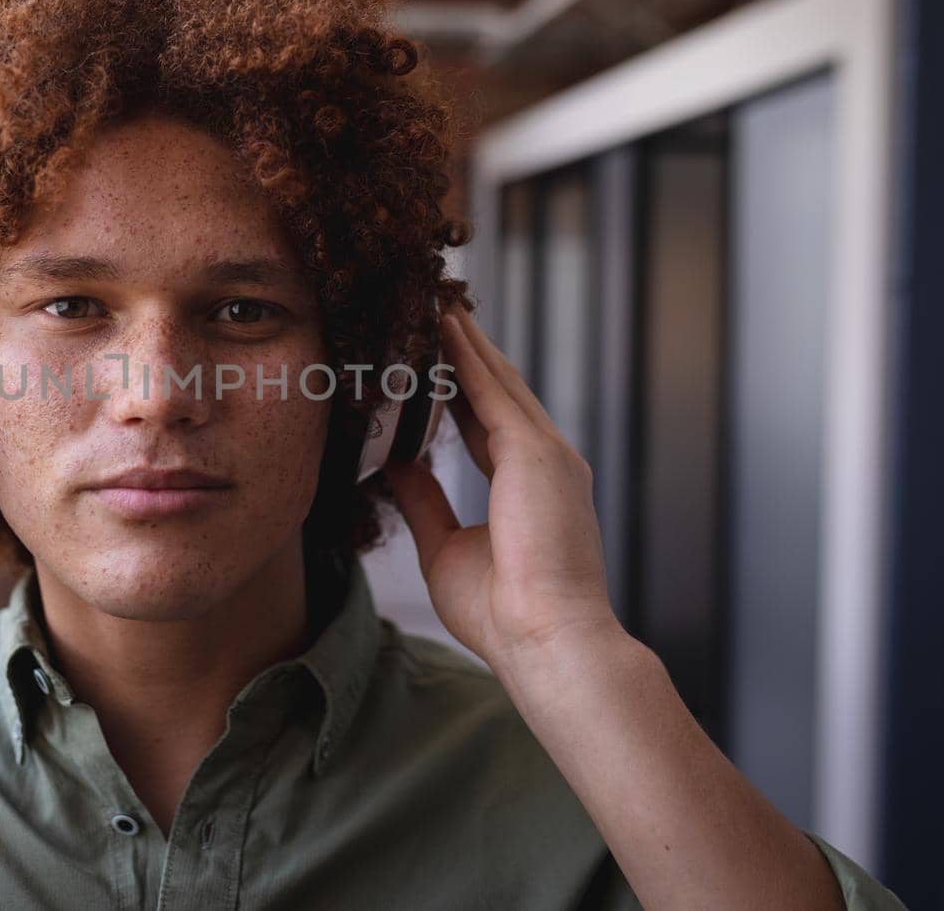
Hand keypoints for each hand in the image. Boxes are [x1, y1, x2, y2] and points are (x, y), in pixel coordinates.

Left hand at [383, 303, 619, 679]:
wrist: (547, 640)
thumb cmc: (504, 613)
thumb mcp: (446, 547)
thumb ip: (425, 500)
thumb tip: (396, 465)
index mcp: (528, 487)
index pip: (485, 421)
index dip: (458, 387)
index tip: (429, 358)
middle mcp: (545, 461)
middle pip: (496, 390)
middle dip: (465, 350)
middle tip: (433, 309)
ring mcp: (547, 453)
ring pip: (496, 380)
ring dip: (465, 340)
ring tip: (434, 303)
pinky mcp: (536, 452)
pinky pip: (492, 391)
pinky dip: (468, 356)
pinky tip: (444, 327)